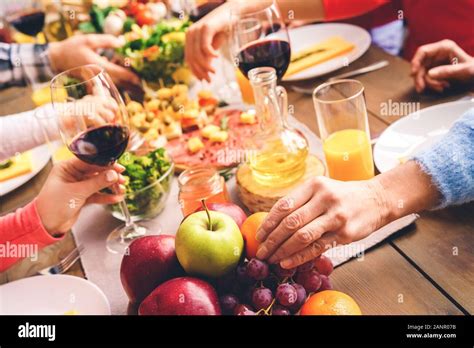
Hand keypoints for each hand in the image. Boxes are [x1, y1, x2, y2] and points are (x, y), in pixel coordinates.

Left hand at [36, 158, 125, 233]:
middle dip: (110, 176)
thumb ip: (97, 183)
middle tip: (122, 179)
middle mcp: (73, 175)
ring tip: (121, 190)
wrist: (45, 225)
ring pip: (98, 183)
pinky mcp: (82, 197)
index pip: (90, 162)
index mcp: (66, 168)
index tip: (118, 167)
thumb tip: (113, 174)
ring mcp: (78, 186)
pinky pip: (97, 194)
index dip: (105, 164)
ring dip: (110, 187)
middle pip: (96, 172)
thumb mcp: (77, 192)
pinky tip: (116, 198)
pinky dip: (106, 196)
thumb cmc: (53, 206)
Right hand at [48, 34, 140, 86]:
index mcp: (100, 66)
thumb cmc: (72, 48)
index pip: (121, 74)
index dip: (132, 78)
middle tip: (144, 90)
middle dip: (132, 87)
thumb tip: (121, 42)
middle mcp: (99, 76)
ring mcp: (96, 81)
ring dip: (126, 88)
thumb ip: (106, 41)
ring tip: (138, 90)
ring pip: (115, 87)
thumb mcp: (88, 40)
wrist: (56, 59)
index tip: (141, 80)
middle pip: (120, 84)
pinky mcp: (93, 82)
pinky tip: (124, 87)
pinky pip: (108, 87)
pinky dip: (117, 87)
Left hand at [185, 3, 229, 81]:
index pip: (188, 59)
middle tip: (210, 80)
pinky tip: (217, 57)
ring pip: (198, 55)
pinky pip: (205, 47)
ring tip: (214, 72)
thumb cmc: (222, 30)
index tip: (203, 80)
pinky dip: (211, 55)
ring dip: (206, 66)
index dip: (195, 72)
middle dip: (201, 72)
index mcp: (189, 38)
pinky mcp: (206, 28)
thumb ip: (206, 58)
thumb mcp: (213, 46)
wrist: (232, 13)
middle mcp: (190, 33)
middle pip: (192, 59)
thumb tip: (203, 75)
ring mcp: (197, 30)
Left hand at [254, 176, 390, 268]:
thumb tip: (271, 224)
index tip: (258, 236)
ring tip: (271, 259)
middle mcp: (324, 198)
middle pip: (290, 222)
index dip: (268, 223)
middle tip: (261, 252)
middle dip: (272, 240)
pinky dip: (299, 257)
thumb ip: (299, 202)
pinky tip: (287, 262)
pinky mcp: (344, 234)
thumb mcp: (320, 189)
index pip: (284, 205)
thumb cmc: (341, 196)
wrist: (377, 199)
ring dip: (282, 250)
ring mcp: (335, 216)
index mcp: (313, 185)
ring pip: (302, 236)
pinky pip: (316, 248)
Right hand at [411, 39, 473, 92]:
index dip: (415, 62)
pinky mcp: (434, 70)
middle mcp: (437, 53)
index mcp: (444, 47)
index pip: (423, 51)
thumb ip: (447, 71)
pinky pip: (426, 78)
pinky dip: (431, 85)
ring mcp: (435, 62)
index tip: (413, 73)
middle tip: (421, 88)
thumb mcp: (464, 70)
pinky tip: (440, 87)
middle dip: (420, 77)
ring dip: (428, 83)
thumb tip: (429, 74)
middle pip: (420, 64)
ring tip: (440, 87)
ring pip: (422, 73)